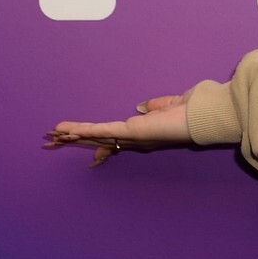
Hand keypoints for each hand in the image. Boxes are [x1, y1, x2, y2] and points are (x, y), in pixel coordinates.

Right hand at [44, 94, 192, 165]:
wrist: (205, 116)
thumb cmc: (193, 110)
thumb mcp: (170, 105)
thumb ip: (156, 105)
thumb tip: (141, 106)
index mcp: (144, 133)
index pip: (115, 141)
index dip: (99, 146)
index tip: (90, 154)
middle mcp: (135, 139)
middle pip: (99, 140)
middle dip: (75, 141)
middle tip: (52, 143)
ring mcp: (132, 136)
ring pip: (96, 136)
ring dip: (73, 136)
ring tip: (51, 137)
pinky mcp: (132, 131)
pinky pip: (103, 130)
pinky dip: (85, 130)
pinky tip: (68, 131)